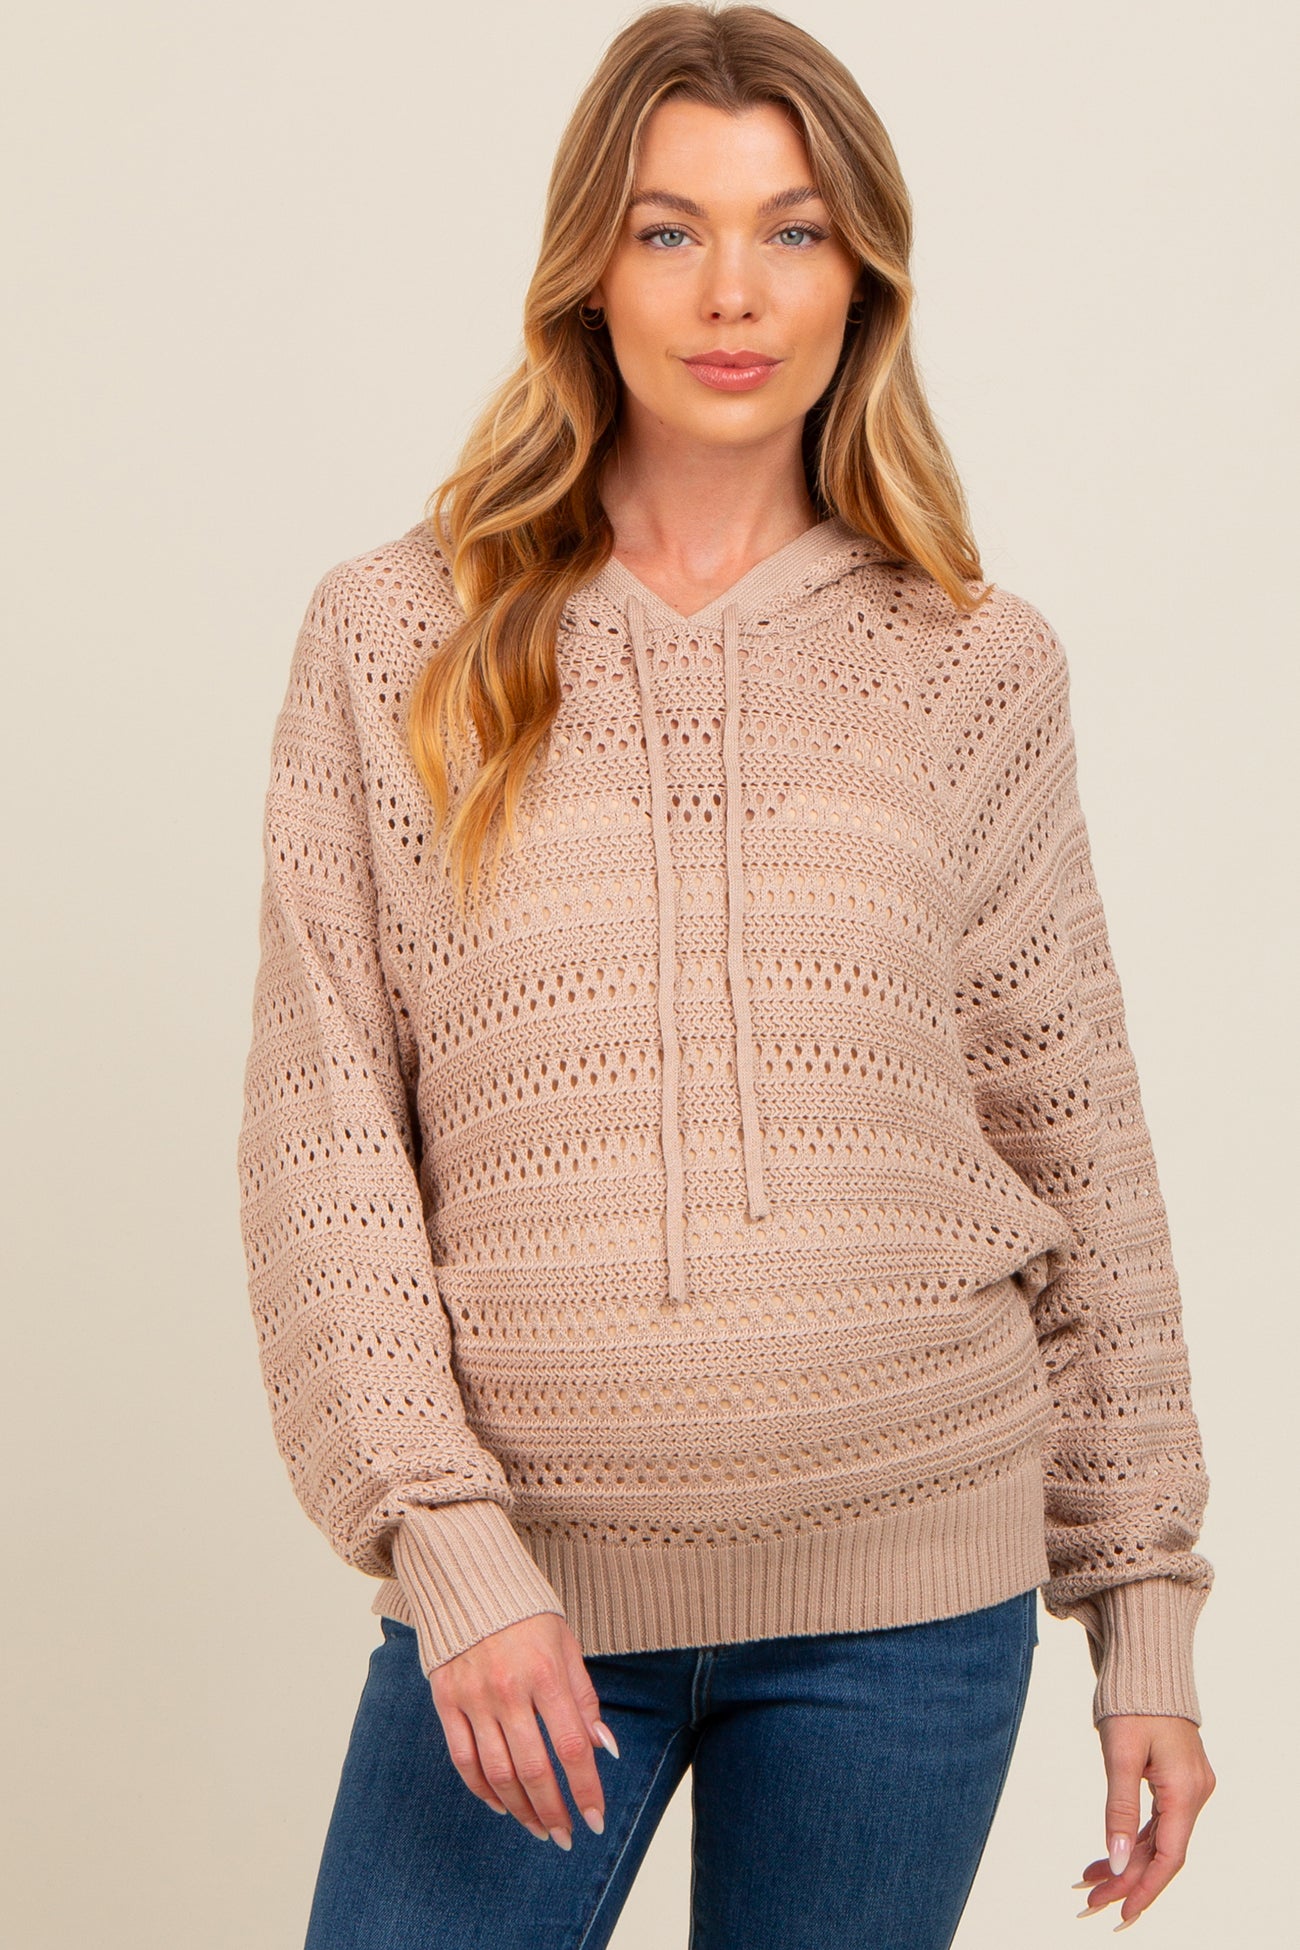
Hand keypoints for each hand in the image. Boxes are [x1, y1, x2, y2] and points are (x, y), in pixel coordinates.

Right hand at [428, 1611, 619, 1848]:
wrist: (468, 1580)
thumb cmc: (526, 1615)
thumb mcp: (566, 1645)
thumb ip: (584, 1698)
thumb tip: (605, 1748)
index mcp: (546, 1673)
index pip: (572, 1746)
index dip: (585, 1788)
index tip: (594, 1820)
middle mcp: (509, 1688)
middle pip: (534, 1768)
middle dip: (553, 1811)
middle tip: (565, 1835)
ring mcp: (474, 1697)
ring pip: (498, 1772)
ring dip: (521, 1809)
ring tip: (538, 1827)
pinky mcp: (446, 1701)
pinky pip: (464, 1759)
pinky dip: (482, 1789)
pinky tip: (501, 1804)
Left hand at [1074, 1714, 1215, 1928]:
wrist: (1147, 1664)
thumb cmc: (1132, 1702)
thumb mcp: (1120, 1755)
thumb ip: (1119, 1809)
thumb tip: (1113, 1860)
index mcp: (1185, 1790)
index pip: (1168, 1856)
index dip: (1145, 1888)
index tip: (1121, 1912)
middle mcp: (1194, 1794)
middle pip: (1162, 1851)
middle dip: (1127, 1878)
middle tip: (1090, 1900)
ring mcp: (1188, 1788)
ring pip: (1157, 1838)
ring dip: (1126, 1860)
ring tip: (1090, 1881)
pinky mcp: (1177, 1780)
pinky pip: (1156, 1821)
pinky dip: (1132, 1838)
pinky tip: (1108, 1853)